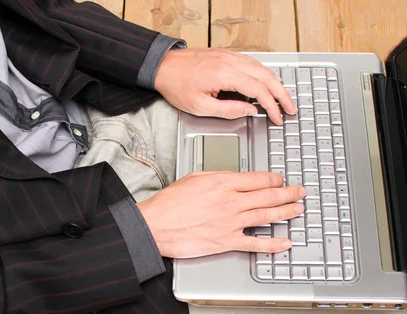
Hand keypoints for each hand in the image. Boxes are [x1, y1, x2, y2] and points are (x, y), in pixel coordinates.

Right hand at [137, 171, 304, 258]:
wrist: (156, 226)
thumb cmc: (169, 204)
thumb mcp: (194, 179)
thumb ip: (216, 178)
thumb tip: (232, 180)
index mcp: (223, 183)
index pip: (258, 179)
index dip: (274, 178)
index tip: (280, 179)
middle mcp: (230, 202)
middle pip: (267, 196)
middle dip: (287, 193)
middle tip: (300, 192)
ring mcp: (230, 223)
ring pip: (266, 216)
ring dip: (286, 212)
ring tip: (298, 209)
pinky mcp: (226, 241)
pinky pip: (255, 243)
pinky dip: (272, 244)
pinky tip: (284, 242)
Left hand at [154, 48, 295, 124]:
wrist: (163, 66)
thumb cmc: (176, 85)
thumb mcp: (200, 106)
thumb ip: (228, 110)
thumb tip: (249, 111)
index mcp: (225, 75)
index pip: (259, 90)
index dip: (272, 106)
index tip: (278, 117)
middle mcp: (231, 62)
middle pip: (267, 77)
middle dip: (282, 94)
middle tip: (291, 108)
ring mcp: (230, 56)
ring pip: (262, 68)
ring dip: (276, 83)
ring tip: (283, 98)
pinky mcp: (226, 55)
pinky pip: (252, 63)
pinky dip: (264, 74)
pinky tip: (267, 82)